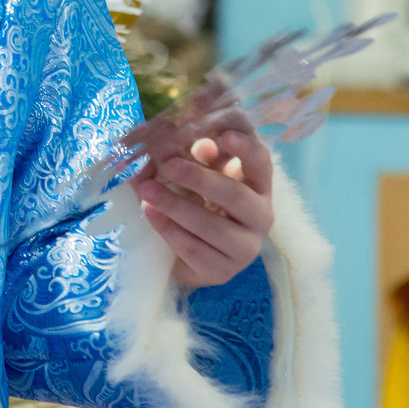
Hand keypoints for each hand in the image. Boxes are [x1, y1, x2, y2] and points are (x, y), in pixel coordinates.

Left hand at [131, 125, 274, 288]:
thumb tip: (187, 141)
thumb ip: (195, 156)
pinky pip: (195, 250)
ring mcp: (246, 248)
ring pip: (213, 226)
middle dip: (199, 179)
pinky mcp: (224, 271)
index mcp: (258, 185)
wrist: (189, 256)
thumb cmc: (198, 203)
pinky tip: (150, 213)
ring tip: (147, 190)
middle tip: (168, 164)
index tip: (223, 135)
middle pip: (235, 195)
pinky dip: (169, 230)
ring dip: (176, 206)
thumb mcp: (197, 175)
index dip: (245, 149)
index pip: (261, 163)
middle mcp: (261, 216)